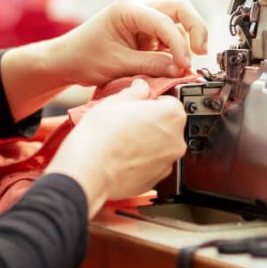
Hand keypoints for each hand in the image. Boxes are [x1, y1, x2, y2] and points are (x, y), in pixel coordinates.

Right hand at [45, 79, 185, 215]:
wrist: (90, 170)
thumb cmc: (102, 135)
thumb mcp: (116, 102)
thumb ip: (135, 92)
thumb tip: (140, 87)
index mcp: (172, 115)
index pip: (170, 101)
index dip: (152, 102)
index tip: (139, 105)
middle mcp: (176, 140)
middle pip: (167, 126)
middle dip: (151, 123)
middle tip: (127, 123)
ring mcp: (167, 163)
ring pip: (160, 147)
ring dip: (147, 143)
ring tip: (122, 141)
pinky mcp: (156, 180)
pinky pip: (152, 165)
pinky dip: (141, 161)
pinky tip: (123, 156)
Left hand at [50, 0, 208, 85]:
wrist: (66, 61)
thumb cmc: (83, 57)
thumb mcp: (119, 64)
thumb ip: (152, 65)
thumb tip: (180, 68)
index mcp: (128, 9)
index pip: (165, 22)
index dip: (179, 44)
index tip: (184, 64)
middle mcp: (138, 9)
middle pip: (180, 9)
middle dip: (195, 28)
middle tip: (201, 52)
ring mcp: (143, 20)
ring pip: (178, 22)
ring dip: (185, 41)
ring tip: (183, 64)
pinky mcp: (145, 34)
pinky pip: (169, 37)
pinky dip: (176, 49)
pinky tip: (174, 64)